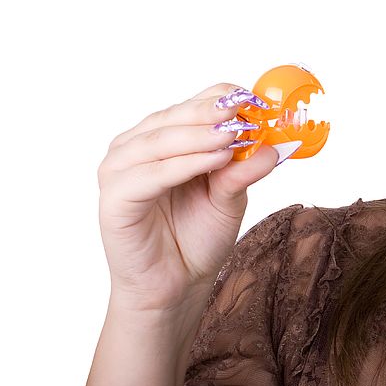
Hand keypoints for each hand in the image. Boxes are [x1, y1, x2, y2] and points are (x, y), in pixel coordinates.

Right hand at [96, 84, 297, 312]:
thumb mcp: (230, 197)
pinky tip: (215, 159)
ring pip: (160, 141)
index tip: (256, 99)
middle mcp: (136, 148)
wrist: (175, 286)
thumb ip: (243, 170)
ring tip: (234, 135)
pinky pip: (150, 175)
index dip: (223, 98)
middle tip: (243, 109)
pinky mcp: (113, 199)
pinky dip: (184, 164)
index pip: (191, 104)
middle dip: (211, 112)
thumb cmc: (197, 237)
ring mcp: (119, 171)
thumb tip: (271, 147)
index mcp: (163, 138)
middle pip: (173, 117)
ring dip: (199, 136)